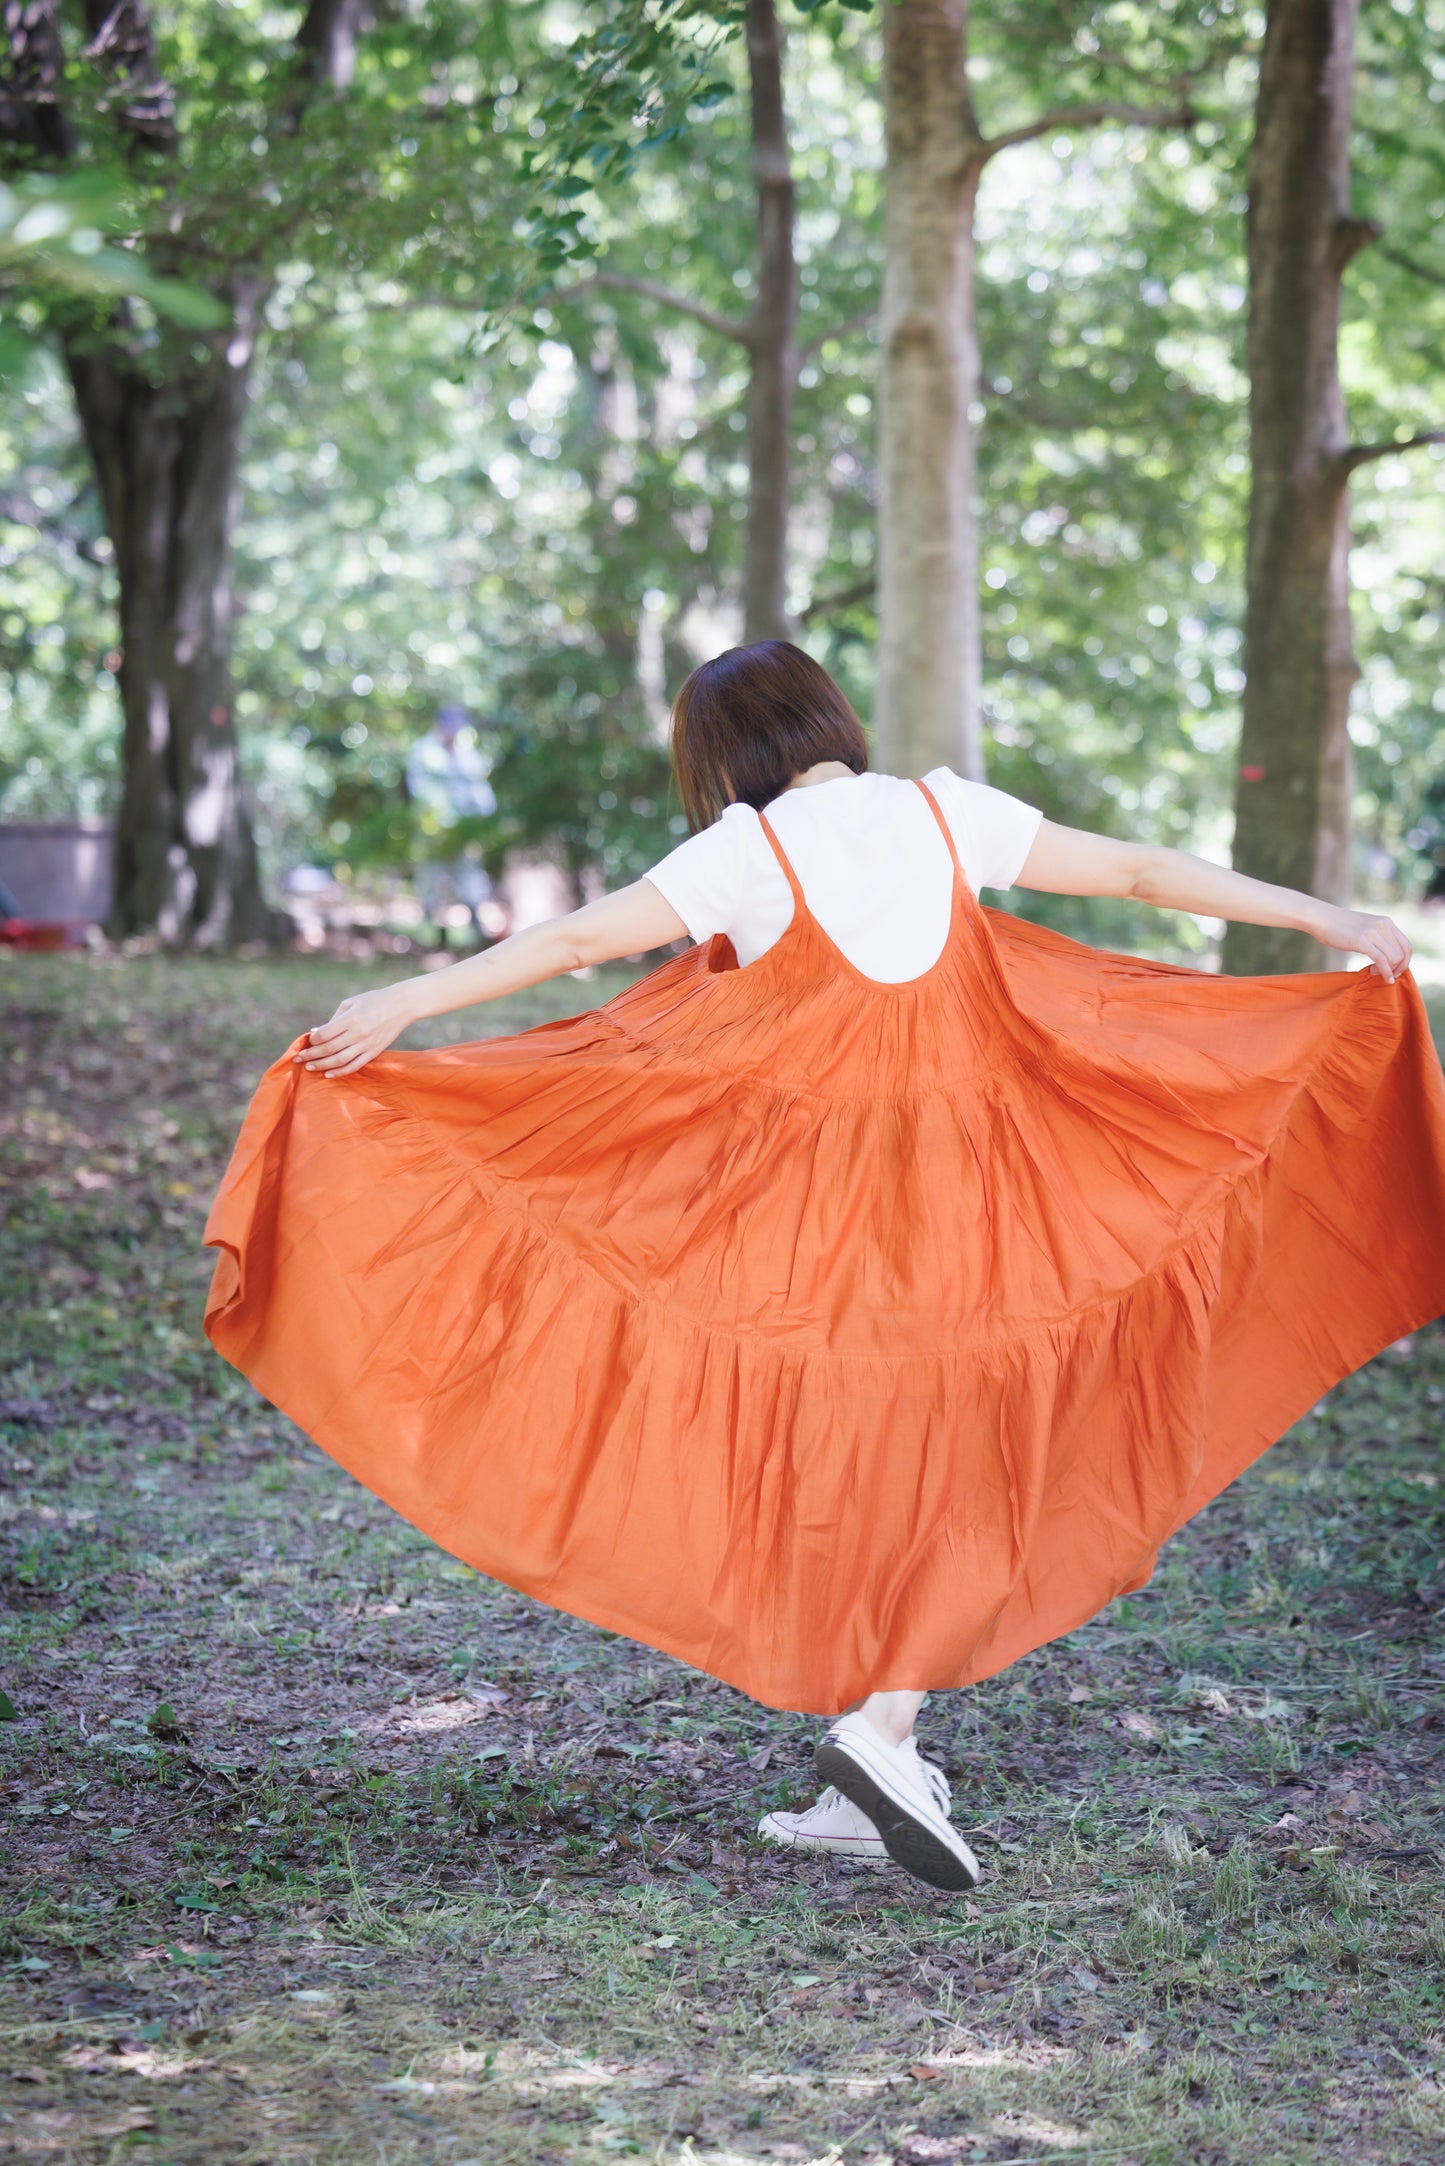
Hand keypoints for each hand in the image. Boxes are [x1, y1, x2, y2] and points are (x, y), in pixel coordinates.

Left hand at [294, 984, 418, 1076]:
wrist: (401, 1006)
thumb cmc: (372, 1001)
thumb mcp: (351, 1003)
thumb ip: (333, 1019)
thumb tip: (316, 1033)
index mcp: (351, 1018)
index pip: (325, 1034)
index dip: (313, 1040)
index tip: (307, 1041)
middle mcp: (359, 1033)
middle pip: (329, 1049)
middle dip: (311, 1055)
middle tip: (299, 1058)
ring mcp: (367, 1044)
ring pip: (339, 1060)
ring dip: (322, 1065)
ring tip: (310, 1067)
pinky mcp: (374, 1052)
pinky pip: (354, 1066)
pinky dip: (340, 1072)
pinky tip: (329, 1074)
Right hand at [1315, 904, 1412, 983]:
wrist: (1320, 918)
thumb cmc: (1338, 926)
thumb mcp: (1364, 928)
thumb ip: (1377, 937)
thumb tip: (1387, 955)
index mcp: (1386, 922)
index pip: (1407, 945)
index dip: (1405, 962)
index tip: (1395, 971)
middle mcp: (1383, 925)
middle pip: (1402, 953)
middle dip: (1397, 968)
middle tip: (1384, 975)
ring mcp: (1373, 932)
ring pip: (1394, 958)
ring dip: (1389, 970)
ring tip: (1375, 972)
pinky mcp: (1362, 940)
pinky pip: (1381, 960)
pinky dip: (1385, 972)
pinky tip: (1382, 978)